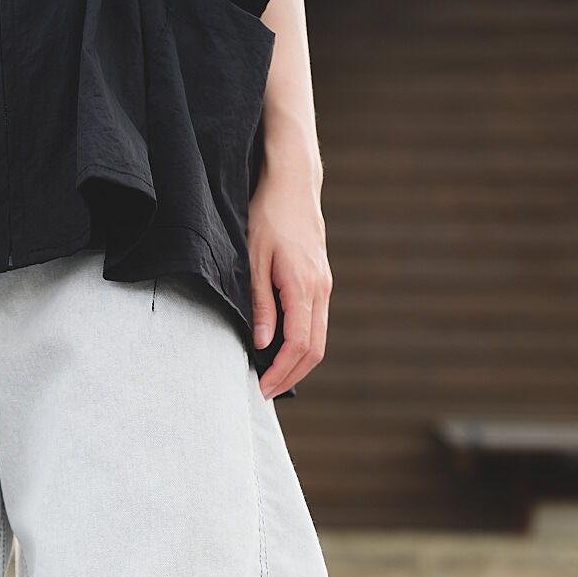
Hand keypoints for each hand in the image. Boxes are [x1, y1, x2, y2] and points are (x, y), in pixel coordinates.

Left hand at [247, 169, 331, 400]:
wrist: (293, 183)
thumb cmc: (268, 215)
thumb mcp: (253, 259)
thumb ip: (259, 304)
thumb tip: (261, 343)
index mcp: (303, 285)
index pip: (298, 344)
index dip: (280, 372)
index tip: (261, 387)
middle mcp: (321, 289)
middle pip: (313, 350)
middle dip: (290, 376)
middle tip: (265, 392)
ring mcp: (324, 286)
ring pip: (318, 339)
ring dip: (297, 364)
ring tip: (271, 377)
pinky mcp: (321, 282)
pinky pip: (316, 324)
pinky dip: (301, 346)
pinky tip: (280, 351)